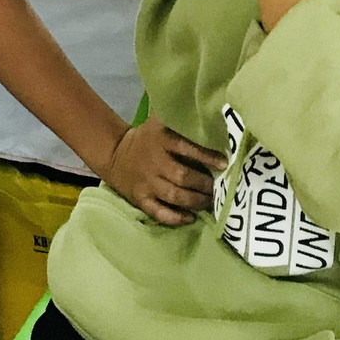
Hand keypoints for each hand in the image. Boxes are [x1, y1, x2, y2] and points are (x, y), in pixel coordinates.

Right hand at [100, 117, 226, 226]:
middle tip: (220, 187)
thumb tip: (214, 121)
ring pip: (174, 196)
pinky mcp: (140, 199)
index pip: (185, 147)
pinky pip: (159, 212)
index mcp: (161, 139)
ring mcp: (146, 183)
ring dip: (196, 201)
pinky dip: (176, 218)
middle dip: (204, 184)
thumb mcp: (161, 123)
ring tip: (210, 202)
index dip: (206, 156)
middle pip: (183, 176)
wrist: (115, 154)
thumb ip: (182, 123)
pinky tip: (191, 217)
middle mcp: (154, 162)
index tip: (224, 164)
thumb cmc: (148, 138)